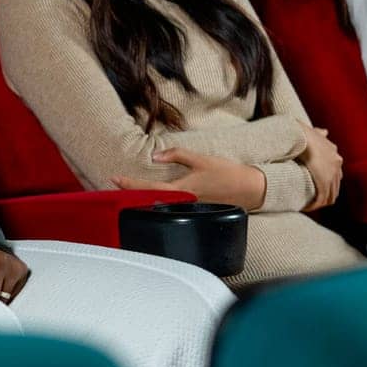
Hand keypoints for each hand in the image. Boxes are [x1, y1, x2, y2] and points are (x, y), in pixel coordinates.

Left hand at [113, 147, 266, 209]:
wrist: (251, 189)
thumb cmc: (227, 173)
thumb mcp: (201, 159)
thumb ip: (177, 155)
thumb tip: (155, 156)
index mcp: (184, 189)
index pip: (150, 189)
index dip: (131, 185)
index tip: (115, 179)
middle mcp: (184, 202)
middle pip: (151, 200)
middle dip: (131, 194)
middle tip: (115, 185)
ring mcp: (189, 209)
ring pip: (160, 205)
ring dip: (142, 198)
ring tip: (126, 190)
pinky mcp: (195, 211)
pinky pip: (172, 207)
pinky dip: (157, 202)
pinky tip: (149, 198)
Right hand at [296, 120, 342, 210]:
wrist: (303, 136)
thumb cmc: (305, 133)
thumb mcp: (315, 133)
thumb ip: (320, 133)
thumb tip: (325, 131)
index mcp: (335, 156)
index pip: (336, 173)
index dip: (328, 181)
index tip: (317, 184)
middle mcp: (336, 166)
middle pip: (335, 185)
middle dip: (327, 192)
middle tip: (315, 198)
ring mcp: (331, 175)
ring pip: (331, 194)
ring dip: (322, 200)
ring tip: (312, 205)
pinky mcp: (323, 182)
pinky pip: (322, 198)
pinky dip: (316, 204)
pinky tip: (308, 207)